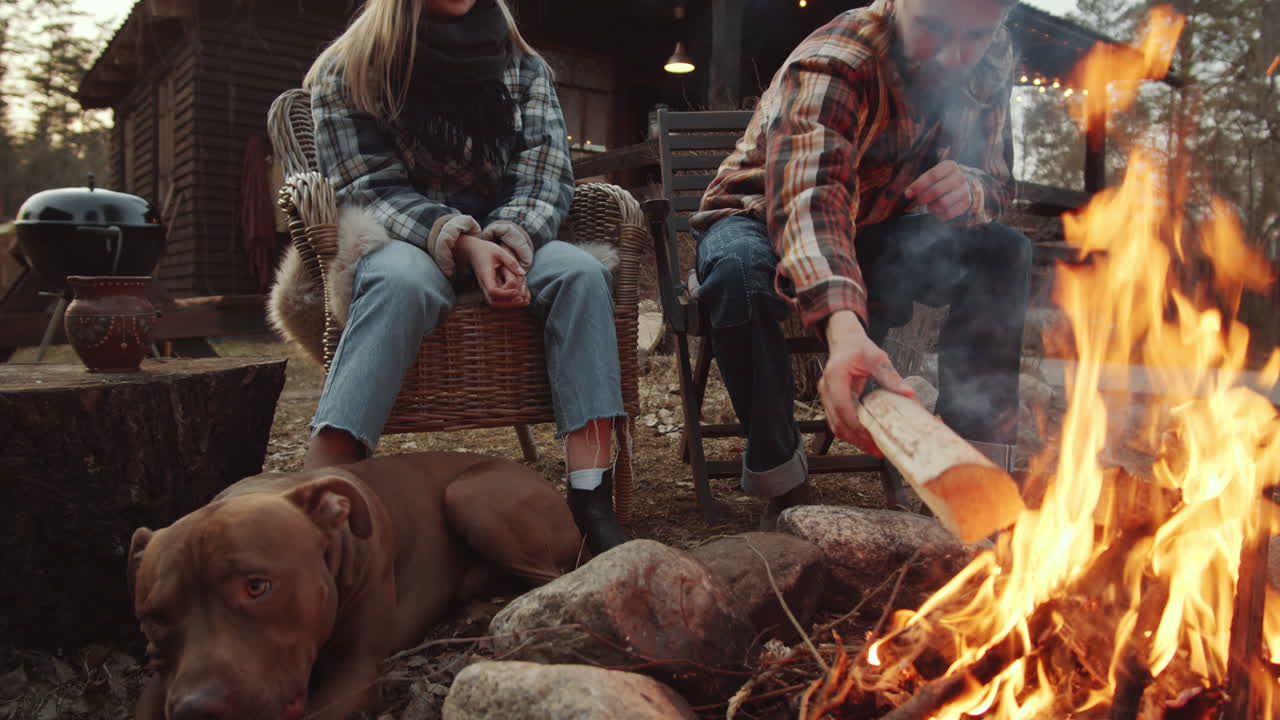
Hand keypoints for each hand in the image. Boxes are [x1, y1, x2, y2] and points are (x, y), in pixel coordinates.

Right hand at [459, 235, 529, 307]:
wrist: (472, 251)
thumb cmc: (485, 250)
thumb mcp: (499, 251)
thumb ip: (511, 262)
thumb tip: (522, 273)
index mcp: (485, 275)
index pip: (492, 290)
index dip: (505, 294)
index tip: (516, 291)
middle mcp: (484, 284)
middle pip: (493, 301)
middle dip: (508, 303)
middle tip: (522, 300)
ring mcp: (485, 287)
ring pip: (495, 302)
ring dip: (508, 304)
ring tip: (522, 301)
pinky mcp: (489, 287)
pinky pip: (496, 299)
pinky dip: (507, 301)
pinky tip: (518, 297)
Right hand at [818, 310, 914, 454]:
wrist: (844, 341)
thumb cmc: (859, 347)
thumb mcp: (877, 357)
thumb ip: (890, 376)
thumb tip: (908, 394)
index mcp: (835, 377)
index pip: (843, 407)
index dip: (856, 425)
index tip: (873, 436)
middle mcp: (826, 389)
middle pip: (837, 422)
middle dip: (856, 439)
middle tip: (876, 449)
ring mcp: (826, 396)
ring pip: (836, 425)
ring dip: (853, 439)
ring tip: (873, 449)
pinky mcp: (830, 401)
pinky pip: (838, 421)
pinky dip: (851, 432)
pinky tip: (865, 438)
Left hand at [905, 160, 973, 221]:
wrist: (966, 185)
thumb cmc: (944, 180)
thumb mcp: (935, 174)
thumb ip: (921, 182)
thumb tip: (908, 193)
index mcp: (950, 166)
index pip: (932, 175)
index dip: (918, 185)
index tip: (908, 194)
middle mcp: (960, 177)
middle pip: (936, 191)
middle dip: (923, 198)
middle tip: (917, 202)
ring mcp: (965, 190)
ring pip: (942, 204)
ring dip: (931, 207)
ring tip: (930, 206)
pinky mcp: (966, 203)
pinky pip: (949, 213)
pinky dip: (939, 215)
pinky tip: (938, 211)